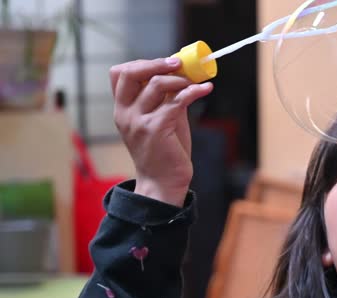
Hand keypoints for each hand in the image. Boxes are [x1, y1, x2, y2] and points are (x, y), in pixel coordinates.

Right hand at [109, 57, 213, 205]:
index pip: (118, 74)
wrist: (163, 183)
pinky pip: (177, 101)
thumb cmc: (164, 152)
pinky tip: (205, 89)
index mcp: (122, 110)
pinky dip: (194, 91)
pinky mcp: (156, 128)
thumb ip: (164, 99)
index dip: (141, 63)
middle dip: (156, 63)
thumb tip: (181, 74)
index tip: (163, 64)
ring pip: (157, 84)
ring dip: (180, 79)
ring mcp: (139, 121)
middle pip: (131, 72)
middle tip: (178, 63)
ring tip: (195, 83)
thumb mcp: (160, 120)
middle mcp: (125, 114)